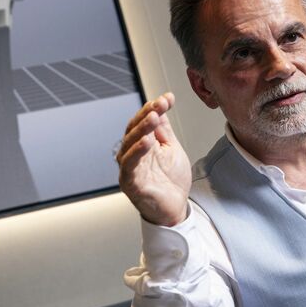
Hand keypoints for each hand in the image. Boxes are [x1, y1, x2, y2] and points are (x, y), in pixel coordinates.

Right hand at [117, 93, 190, 226]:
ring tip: (153, 118)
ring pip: (129, 144)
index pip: (142, 121)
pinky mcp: (130, 183)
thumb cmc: (171, 180)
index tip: (167, 99)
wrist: (176, 208)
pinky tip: (146, 142)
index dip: (152, 108)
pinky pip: (129, 166)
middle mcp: (132, 154)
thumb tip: (162, 102)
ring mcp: (130, 168)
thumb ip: (164, 128)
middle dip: (147, 115)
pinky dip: (136, 152)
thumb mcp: (171, 148)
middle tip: (159, 106)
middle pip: (134, 130)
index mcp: (141, 144)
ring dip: (141, 129)